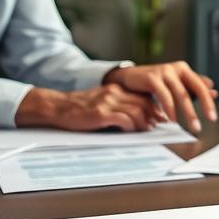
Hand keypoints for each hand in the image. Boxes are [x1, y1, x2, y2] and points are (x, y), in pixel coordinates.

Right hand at [15, 84, 163, 131]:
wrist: (57, 107)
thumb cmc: (79, 109)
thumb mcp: (102, 101)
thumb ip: (118, 105)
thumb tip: (139, 117)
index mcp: (116, 89)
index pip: (142, 96)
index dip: (154, 107)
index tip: (161, 117)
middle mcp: (114, 93)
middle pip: (144, 103)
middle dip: (154, 115)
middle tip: (158, 125)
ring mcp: (108, 102)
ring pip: (137, 111)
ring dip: (145, 122)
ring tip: (147, 129)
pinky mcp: (101, 114)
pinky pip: (124, 119)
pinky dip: (132, 126)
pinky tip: (132, 130)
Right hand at [104, 61, 217, 133]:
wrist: (129, 77)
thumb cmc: (154, 83)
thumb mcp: (174, 85)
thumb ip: (192, 88)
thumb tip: (214, 92)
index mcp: (184, 70)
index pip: (201, 86)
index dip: (208, 101)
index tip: (213, 117)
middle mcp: (176, 68)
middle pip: (194, 89)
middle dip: (203, 106)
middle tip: (207, 122)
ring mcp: (165, 71)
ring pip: (181, 94)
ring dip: (188, 112)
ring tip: (193, 125)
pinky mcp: (152, 77)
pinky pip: (164, 95)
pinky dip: (170, 109)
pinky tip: (173, 120)